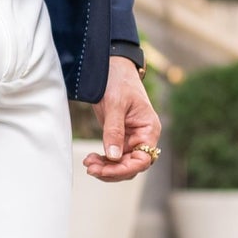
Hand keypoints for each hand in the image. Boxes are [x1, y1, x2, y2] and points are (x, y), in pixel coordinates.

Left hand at [84, 57, 160, 182]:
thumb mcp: (115, 105)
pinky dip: (103, 161)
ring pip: (121, 163)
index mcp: (149, 129)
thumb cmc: (118, 81)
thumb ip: (114, 131)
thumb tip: (114, 157)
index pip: (143, 159)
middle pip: (131, 165)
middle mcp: (143, 137)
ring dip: (105, 167)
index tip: (105, 171)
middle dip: (111, 170)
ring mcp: (131, 138)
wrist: (111, 67)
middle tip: (91, 168)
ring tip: (89, 163)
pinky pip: (114, 156)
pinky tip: (91, 159)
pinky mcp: (119, 137)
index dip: (125, 168)